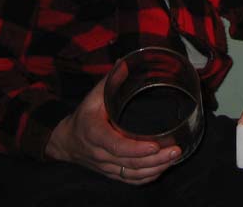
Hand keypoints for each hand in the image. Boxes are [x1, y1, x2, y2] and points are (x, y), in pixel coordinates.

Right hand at [45, 76, 181, 184]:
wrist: (67, 141)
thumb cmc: (84, 116)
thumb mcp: (93, 96)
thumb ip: (111, 80)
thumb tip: (126, 62)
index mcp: (94, 133)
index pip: (115, 145)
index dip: (135, 148)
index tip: (154, 145)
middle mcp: (100, 153)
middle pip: (128, 163)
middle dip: (154, 159)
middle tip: (176, 150)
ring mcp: (106, 166)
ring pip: (131, 174)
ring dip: (154, 169)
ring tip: (174, 158)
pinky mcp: (111, 173)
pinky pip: (130, 180)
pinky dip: (147, 177)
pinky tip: (162, 169)